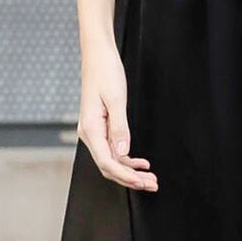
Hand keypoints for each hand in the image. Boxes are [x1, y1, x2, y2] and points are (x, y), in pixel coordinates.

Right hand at [78, 44, 157, 190]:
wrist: (98, 55)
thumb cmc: (105, 72)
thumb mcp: (116, 100)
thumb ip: (120, 128)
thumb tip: (123, 153)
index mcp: (90, 129)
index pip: (107, 162)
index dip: (126, 176)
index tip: (143, 181)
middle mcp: (89, 133)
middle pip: (108, 166)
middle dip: (130, 179)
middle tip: (152, 184)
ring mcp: (94, 131)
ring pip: (111, 160)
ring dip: (130, 171)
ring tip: (150, 177)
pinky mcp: (100, 126)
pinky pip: (112, 149)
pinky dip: (126, 159)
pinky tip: (140, 163)